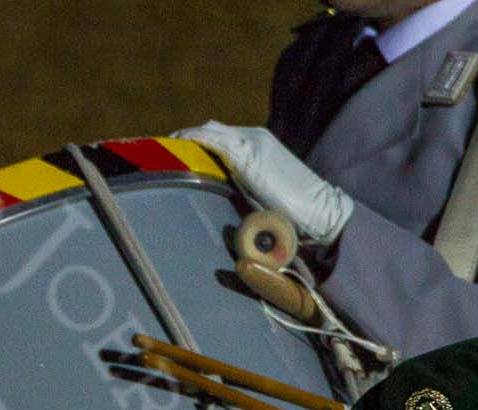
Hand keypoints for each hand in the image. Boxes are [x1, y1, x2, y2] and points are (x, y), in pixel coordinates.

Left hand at [174, 121, 355, 243]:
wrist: (320, 210)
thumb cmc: (291, 211)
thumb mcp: (258, 192)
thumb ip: (239, 187)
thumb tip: (213, 202)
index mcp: (256, 143)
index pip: (217, 135)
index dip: (194, 142)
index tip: (171, 155)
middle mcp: (253, 137)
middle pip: (210, 130)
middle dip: (184, 140)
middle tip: (158, 154)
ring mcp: (251, 142)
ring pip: (208, 132)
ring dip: (184, 140)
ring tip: (159, 151)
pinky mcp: (248, 154)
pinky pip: (212, 140)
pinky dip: (192, 141)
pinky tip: (175, 147)